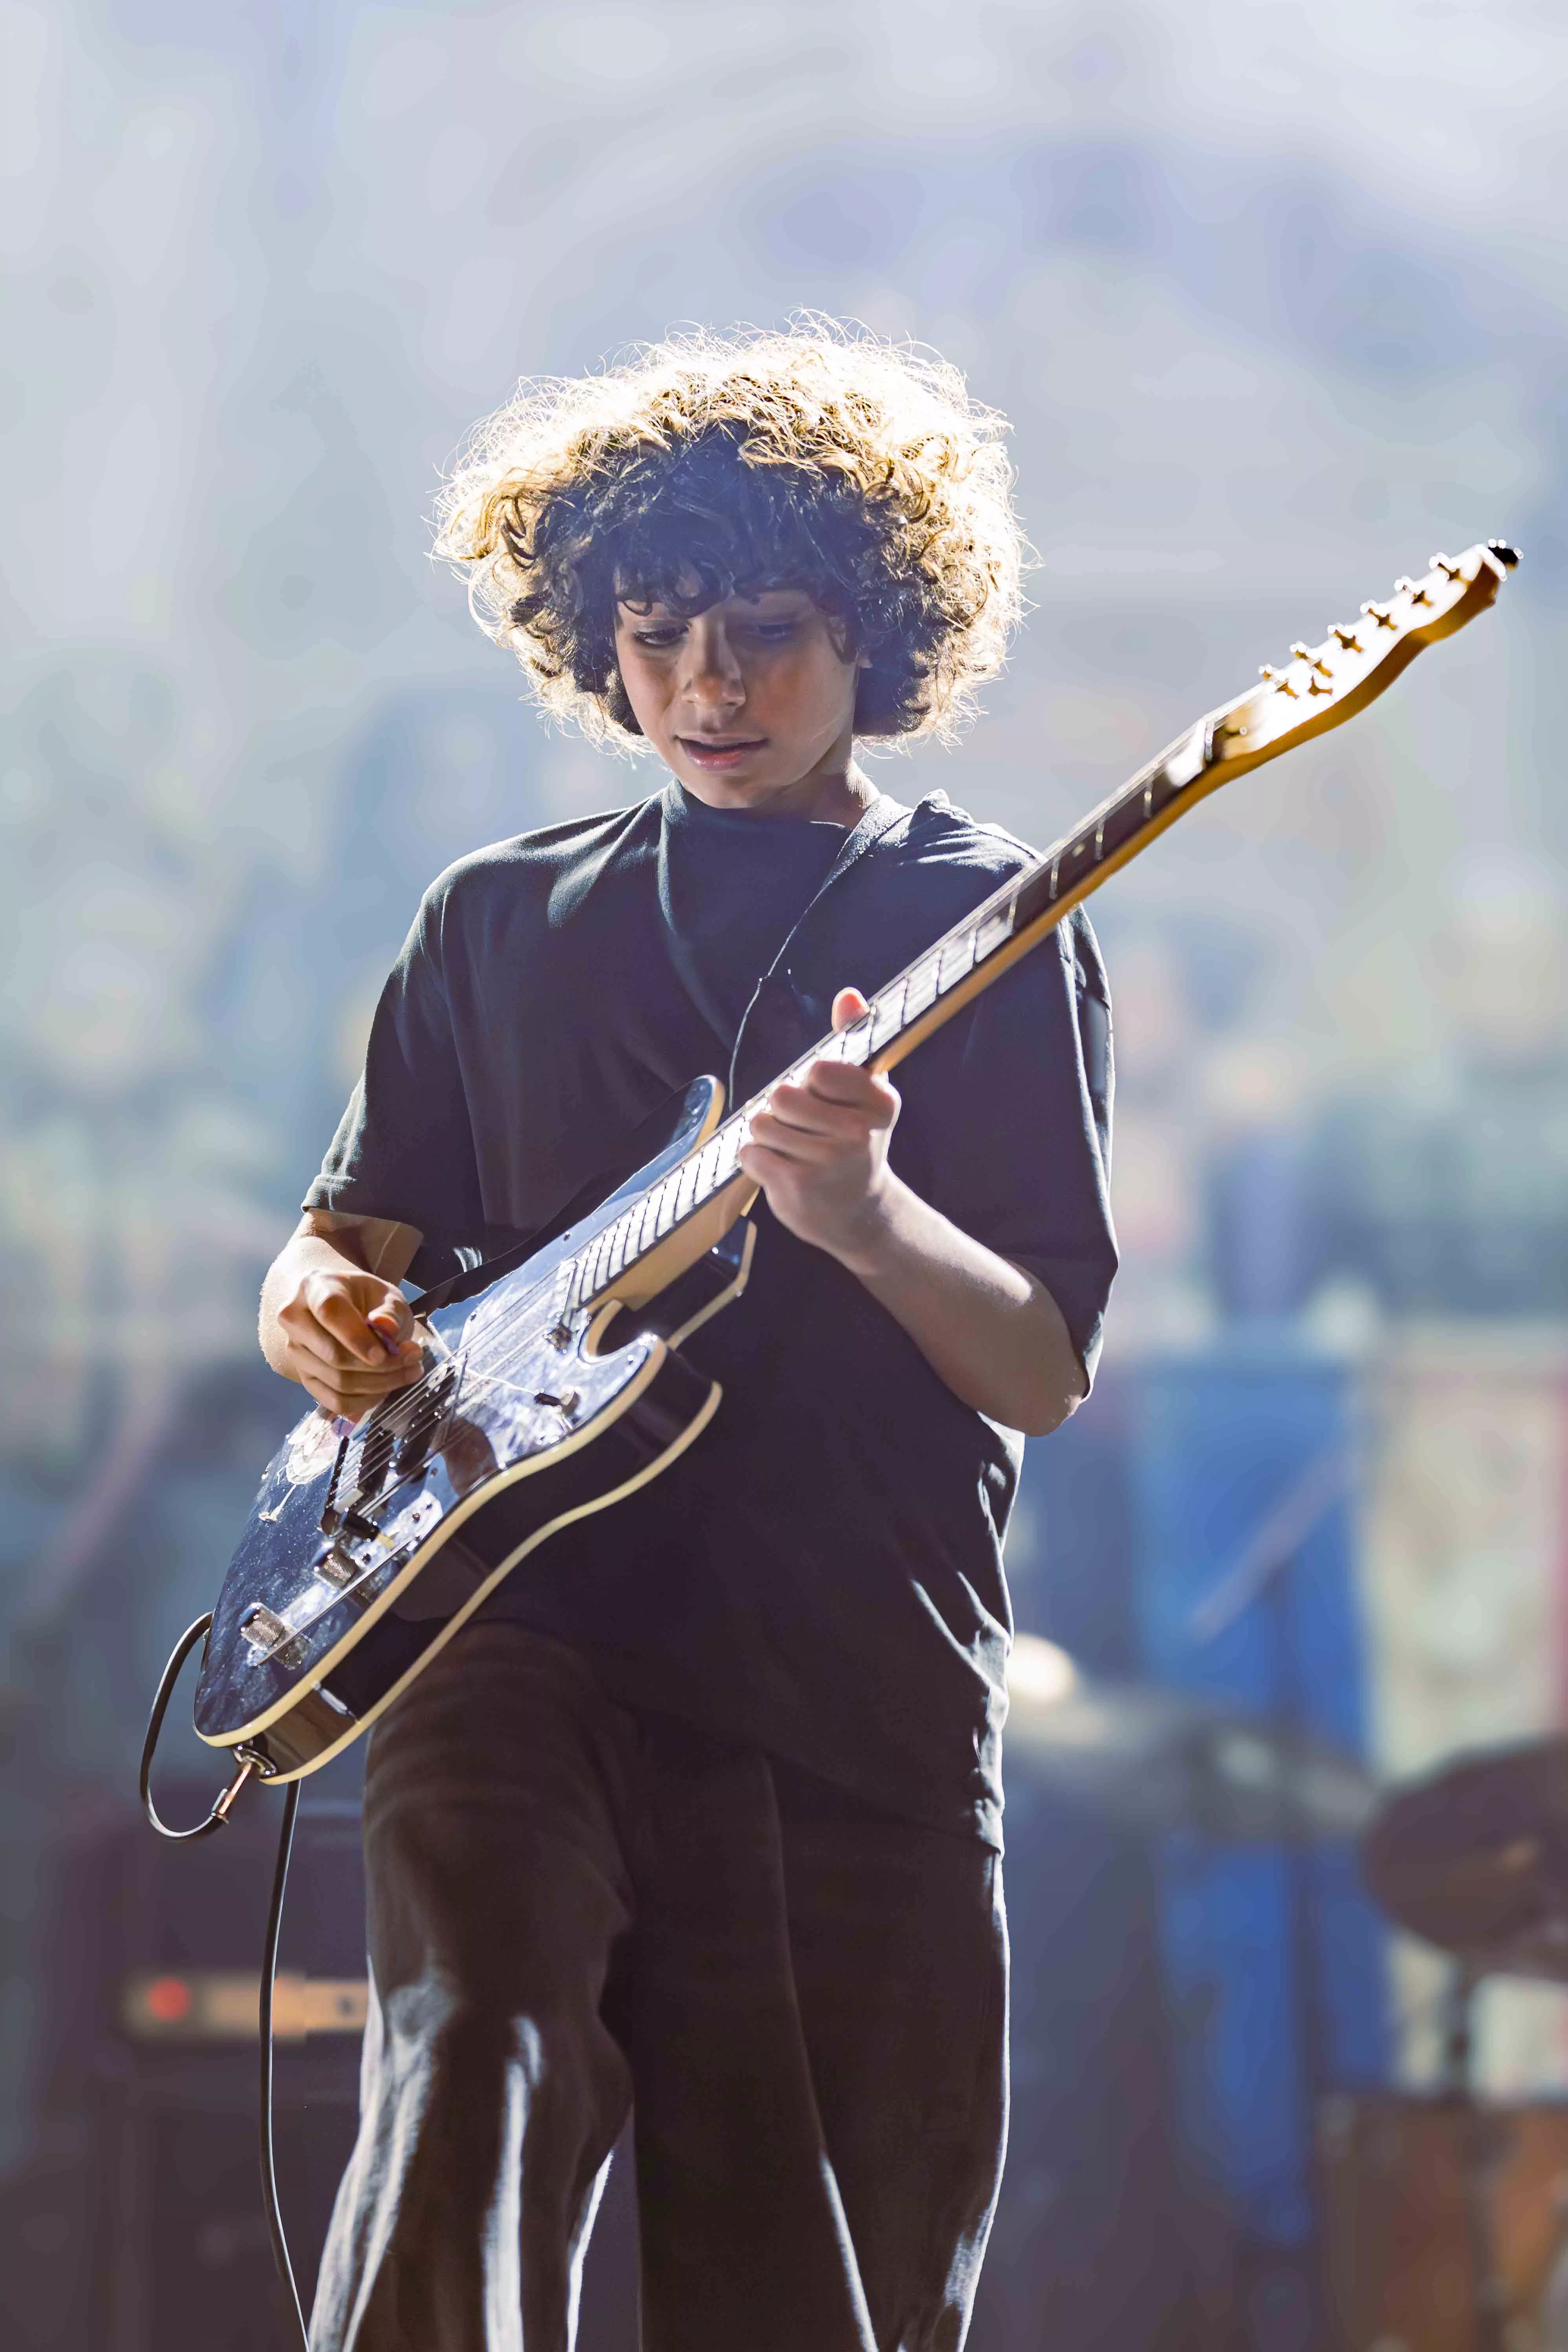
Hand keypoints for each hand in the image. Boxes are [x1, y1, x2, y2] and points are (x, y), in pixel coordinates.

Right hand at [269, 1250, 422, 1421]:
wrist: (344, 1308)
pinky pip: (335, 1401)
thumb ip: (390, 1312)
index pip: (330, 1313)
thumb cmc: (366, 1299)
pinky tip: (386, 1389)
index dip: (357, 1338)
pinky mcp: (304, 1378)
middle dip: (381, 1366)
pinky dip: (365, 1401)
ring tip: (409, 1372)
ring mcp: (296, 1352)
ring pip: (337, 1382)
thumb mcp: (386, 1295)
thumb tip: (387, 1330)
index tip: (385, 1353)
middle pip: (335, 1356)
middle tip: (414, 1361)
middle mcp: (296, 1320)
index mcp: (314, 1288)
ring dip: (380, 1385)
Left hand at [739, 988, 901, 1267]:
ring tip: (793, 1151)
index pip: (820, 1069)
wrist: (860, 1215)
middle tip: (802, 1129)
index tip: (824, 1098)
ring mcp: (827, 1163)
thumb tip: (848, 995)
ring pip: (762, 1124)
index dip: (811, 1081)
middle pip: (783, 1095)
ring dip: (768, 1136)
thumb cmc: (857, 1144)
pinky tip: (782, 1170)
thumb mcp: (865, 1094)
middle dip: (782, 1110)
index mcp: (879, 1103)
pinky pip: (750, 1153)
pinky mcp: (797, 1187)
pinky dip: (757, 1161)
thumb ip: (852, 1041)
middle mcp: (857, 1133)